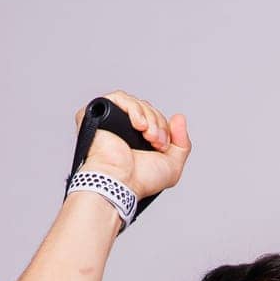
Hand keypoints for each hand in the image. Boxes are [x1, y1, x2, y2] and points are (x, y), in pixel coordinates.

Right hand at [73, 89, 190, 199]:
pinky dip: (133, 108)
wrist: (120, 183)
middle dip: (158, 123)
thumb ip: (182, 143)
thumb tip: (179, 117)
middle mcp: (123, 128)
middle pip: (147, 108)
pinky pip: (118, 97)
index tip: (162, 145)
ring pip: (136, 102)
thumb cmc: (139, 180)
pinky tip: (138, 125)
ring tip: (148, 136)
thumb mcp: (171, 165)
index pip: (155, 117)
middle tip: (156, 142)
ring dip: (149, 118)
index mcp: (137, 138)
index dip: (163, 127)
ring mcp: (109, 120)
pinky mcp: (97, 114)